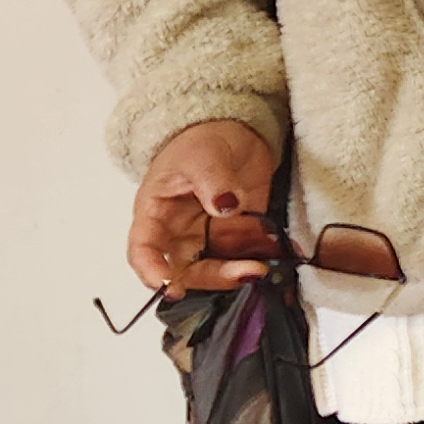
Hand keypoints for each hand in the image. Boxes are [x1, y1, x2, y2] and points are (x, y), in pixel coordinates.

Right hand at [128, 119, 280, 292]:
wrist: (234, 135)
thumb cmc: (202, 143)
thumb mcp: (203, 155)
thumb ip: (212, 181)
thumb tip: (225, 206)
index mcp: (156, 214)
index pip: (143, 250)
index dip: (152, 272)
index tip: (170, 287)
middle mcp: (179, 234)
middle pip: (185, 270)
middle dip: (212, 278)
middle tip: (245, 273)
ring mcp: (210, 238)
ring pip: (218, 268)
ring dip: (238, 273)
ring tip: (263, 266)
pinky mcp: (238, 237)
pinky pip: (247, 256)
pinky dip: (262, 259)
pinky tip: (280, 256)